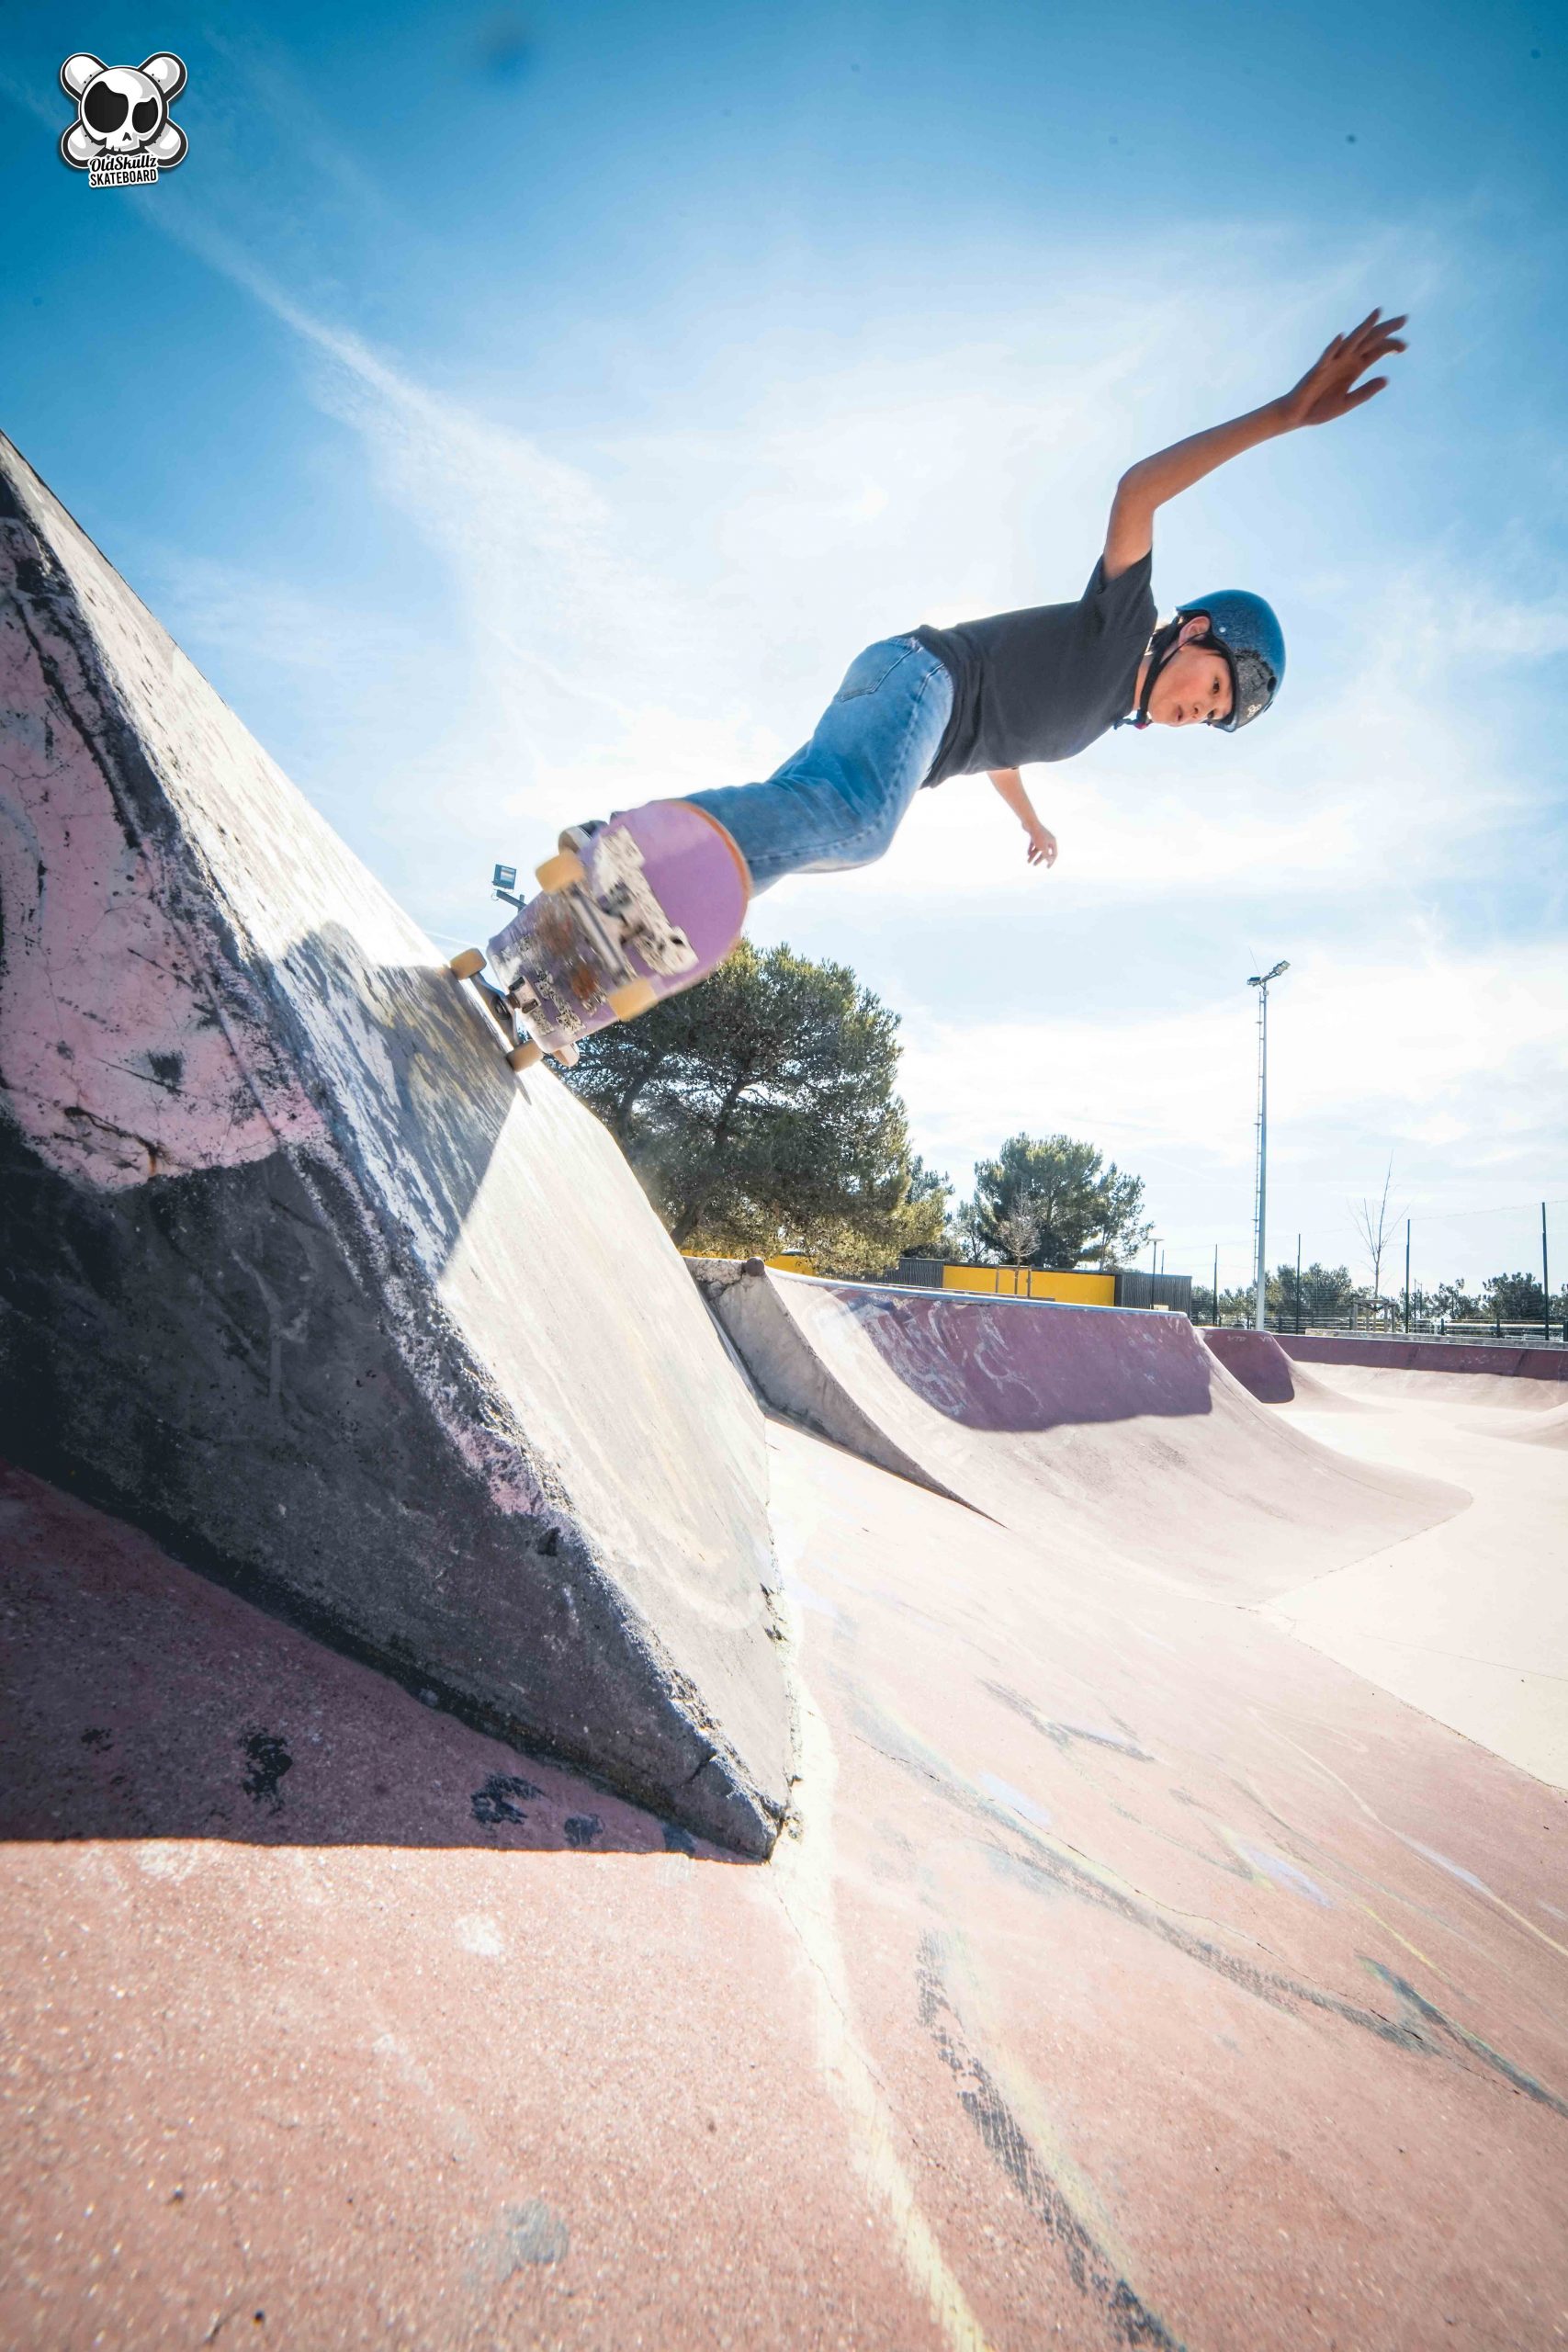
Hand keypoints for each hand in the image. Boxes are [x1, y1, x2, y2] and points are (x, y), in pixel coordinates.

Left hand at [1025, 821, 1056, 868]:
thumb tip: (1050, 861)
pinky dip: (1030, 849)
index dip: (1051, 861)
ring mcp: (1041, 837)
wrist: (1030, 823)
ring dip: (1033, 855)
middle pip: (1045, 852)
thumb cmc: (1037, 835)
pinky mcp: (1034, 835)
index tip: (1047, 867)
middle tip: (1034, 865)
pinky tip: (1027, 854)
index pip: (1054, 853)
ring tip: (1028, 861)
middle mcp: (1048, 839)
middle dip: (1039, 859)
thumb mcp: (1043, 847)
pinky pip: (1033, 845)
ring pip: (1038, 849)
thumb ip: (1047, 855)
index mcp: (1053, 841)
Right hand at [1276, 308, 1407, 429]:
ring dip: (1364, 328)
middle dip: (1386, 329)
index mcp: (1355, 368)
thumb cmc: (1320, 408)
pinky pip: (1327, 357)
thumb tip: (1386, 379)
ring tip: (1378, 313)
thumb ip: (1366, 391)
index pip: (1377, 351)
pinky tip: (1342, 337)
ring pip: (1352, 342)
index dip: (1391, 346)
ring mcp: (1332, 363)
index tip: (1405, 346)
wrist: (1297, 415)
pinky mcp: (1318, 370)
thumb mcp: (1347, 403)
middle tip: (1405, 319)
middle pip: (1369, 340)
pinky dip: (1334, 347)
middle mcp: (1346, 361)